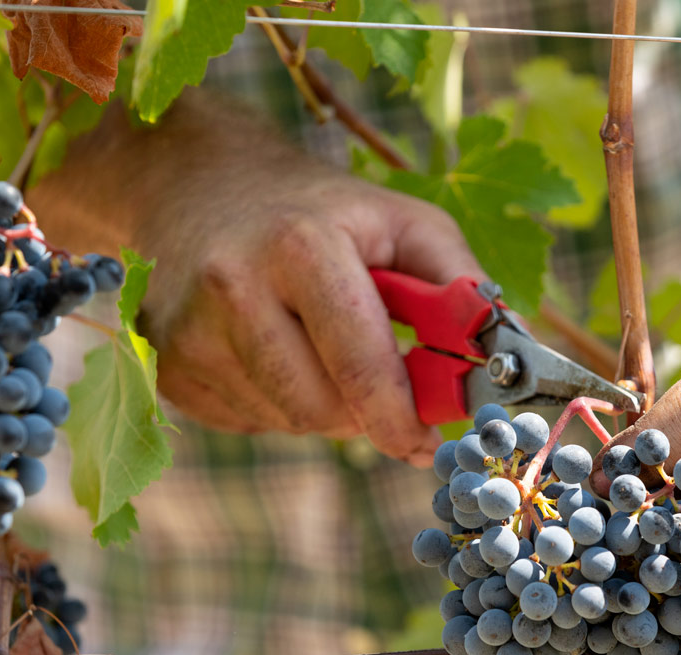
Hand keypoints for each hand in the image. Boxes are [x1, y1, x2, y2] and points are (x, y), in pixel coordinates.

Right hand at [137, 172, 485, 465]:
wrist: (196, 187)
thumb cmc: (323, 210)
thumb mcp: (406, 222)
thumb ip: (464, 290)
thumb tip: (515, 362)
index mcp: (299, 246)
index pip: (359, 363)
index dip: (401, 416)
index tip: (428, 442)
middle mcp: (232, 288)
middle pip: (322, 410)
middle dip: (366, 412)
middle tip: (385, 387)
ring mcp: (188, 334)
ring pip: (288, 423)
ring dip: (326, 407)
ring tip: (319, 345)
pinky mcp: (165, 368)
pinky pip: (250, 422)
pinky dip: (280, 403)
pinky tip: (275, 352)